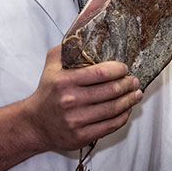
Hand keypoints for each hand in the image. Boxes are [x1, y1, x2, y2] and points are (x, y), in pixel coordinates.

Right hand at [24, 46, 142, 151]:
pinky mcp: (81, 136)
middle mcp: (70, 101)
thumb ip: (68, 48)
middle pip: (111, 91)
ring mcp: (76, 120)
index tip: (125, 68)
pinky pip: (109, 126)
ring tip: (136, 94)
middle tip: (134, 81)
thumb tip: (87, 33)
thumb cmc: (48, 91)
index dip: (118, 70)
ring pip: (113, 109)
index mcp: (65, 81)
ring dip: (129, 100)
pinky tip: (127, 110)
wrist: (35, 123)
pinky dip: (122, 117)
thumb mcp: (52, 64)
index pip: (101, 73)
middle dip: (127, 84)